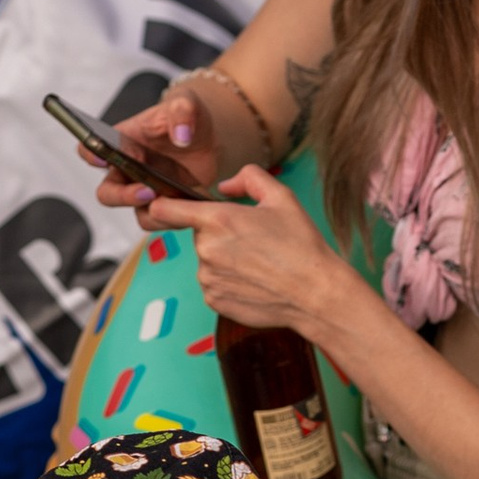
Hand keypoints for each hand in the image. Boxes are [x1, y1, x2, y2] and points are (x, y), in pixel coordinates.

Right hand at [87, 79, 226, 210]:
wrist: (210, 137)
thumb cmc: (188, 117)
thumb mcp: (187, 104)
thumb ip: (182, 111)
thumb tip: (181, 137)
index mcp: (122, 142)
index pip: (90, 148)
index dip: (89, 154)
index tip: (101, 158)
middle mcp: (128, 170)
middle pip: (107, 193)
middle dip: (122, 197)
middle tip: (147, 191)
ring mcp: (146, 190)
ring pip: (137, 213)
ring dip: (152, 212)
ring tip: (172, 200)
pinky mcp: (167, 204)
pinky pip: (162, 220)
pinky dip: (174, 218)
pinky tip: (189, 206)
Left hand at [151, 167, 355, 340]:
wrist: (315, 294)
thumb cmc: (302, 245)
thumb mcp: (281, 197)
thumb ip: (248, 178)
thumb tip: (224, 186)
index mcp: (218, 220)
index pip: (166, 208)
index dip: (163, 204)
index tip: (166, 206)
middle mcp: (206, 250)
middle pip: (198, 235)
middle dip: (219, 234)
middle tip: (253, 241)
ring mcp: (208, 279)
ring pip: (207, 261)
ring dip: (225, 260)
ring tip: (259, 264)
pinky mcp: (214, 300)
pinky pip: (214, 284)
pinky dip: (230, 281)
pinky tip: (256, 282)